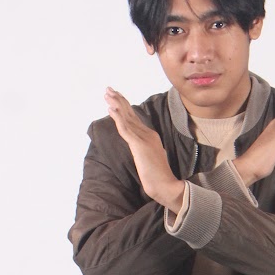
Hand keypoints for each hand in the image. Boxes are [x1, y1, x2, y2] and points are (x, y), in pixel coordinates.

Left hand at [105, 88, 185, 214]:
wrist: (166, 186)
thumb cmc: (158, 176)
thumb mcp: (149, 158)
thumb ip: (144, 148)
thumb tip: (137, 146)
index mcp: (150, 136)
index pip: (134, 118)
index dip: (124, 106)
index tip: (116, 96)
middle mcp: (147, 134)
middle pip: (130, 113)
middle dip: (119, 100)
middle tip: (109, 88)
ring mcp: (144, 138)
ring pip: (127, 118)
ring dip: (116, 104)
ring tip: (108, 93)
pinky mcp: (139, 145)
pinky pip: (125, 128)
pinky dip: (117, 117)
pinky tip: (110, 108)